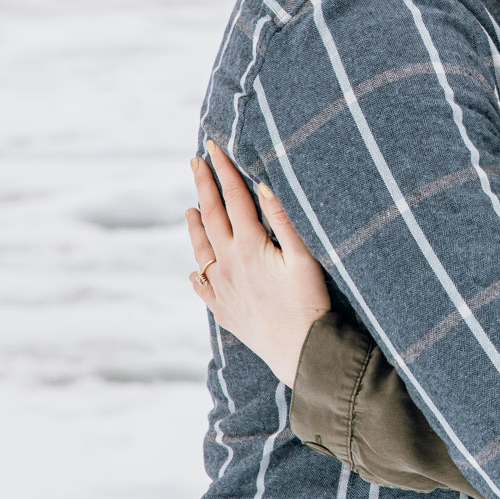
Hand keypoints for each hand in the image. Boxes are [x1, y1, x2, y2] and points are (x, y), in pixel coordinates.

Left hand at [185, 139, 331, 387]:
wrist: (301, 350)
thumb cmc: (310, 301)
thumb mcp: (304, 256)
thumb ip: (283, 219)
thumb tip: (262, 186)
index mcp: (249, 246)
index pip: (234, 198)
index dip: (225, 171)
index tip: (214, 148)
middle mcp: (228, 264)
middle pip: (211, 217)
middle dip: (204, 186)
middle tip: (196, 161)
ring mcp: (221, 288)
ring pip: (201, 250)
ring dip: (195, 226)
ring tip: (190, 208)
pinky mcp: (223, 310)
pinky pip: (202, 287)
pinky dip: (196, 273)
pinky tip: (194, 269)